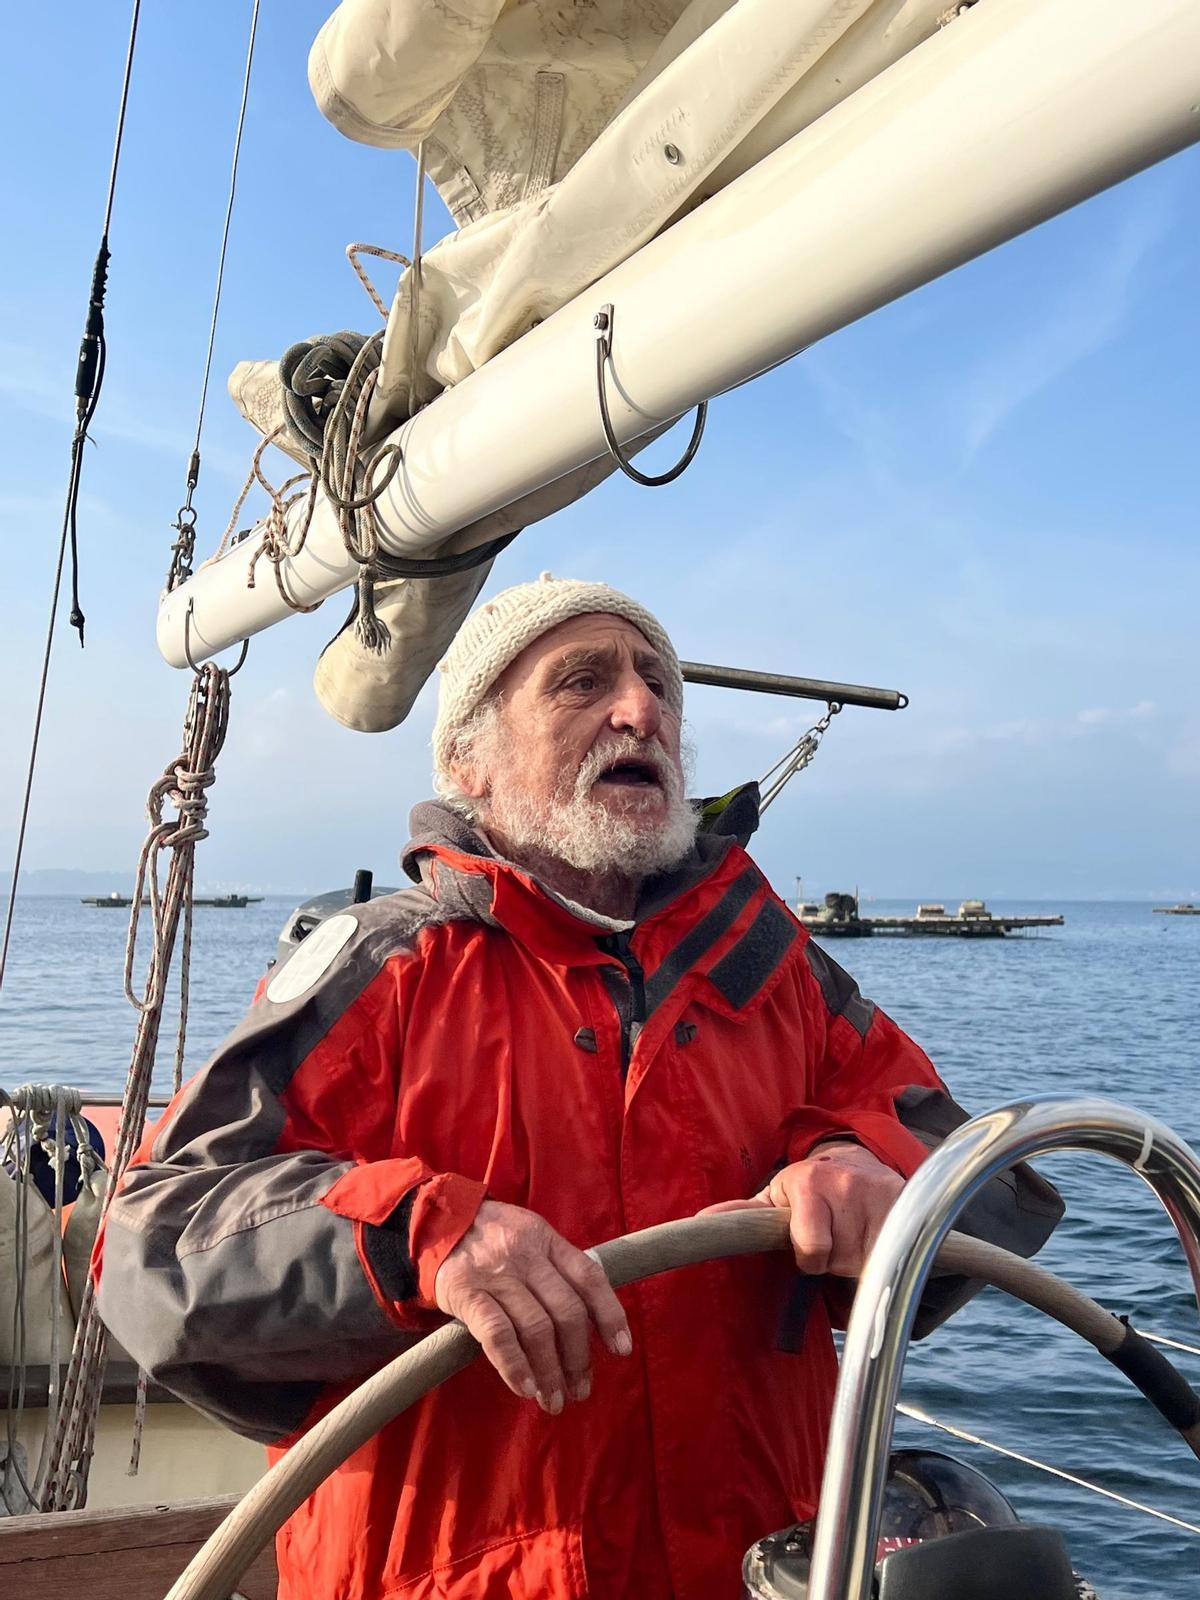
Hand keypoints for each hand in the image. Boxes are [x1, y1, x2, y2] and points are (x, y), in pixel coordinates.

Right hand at [434, 1199, 631, 1412]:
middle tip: (580, 1390)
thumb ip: (556, 1268)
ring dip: (550, 1371)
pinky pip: (497, 1334)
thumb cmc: (489, 1239)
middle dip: (578, 1357)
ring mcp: (497, 1275)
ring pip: (536, 1328)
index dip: (610, 1314)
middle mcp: (526, 1257)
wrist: (433, 1223)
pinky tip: (525, 1387)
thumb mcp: (528, 1237)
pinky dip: (514, 1365)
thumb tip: (592, 1316)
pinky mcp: (467, 1292)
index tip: (622, 1349)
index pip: (589, 1277)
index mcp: (546, 1240)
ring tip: (553, 1400)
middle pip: (566, 1311)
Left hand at [702, 1143, 903, 1274]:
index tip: (810, 1252)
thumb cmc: (809, 1192)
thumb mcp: (778, 1197)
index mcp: (807, 1184)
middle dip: (825, 1262)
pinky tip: (875, 1237)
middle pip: (832, 1263)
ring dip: (852, 1261)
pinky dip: (880, 1259)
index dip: (810, 1253)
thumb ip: (744, 1215)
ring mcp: (878, 1199)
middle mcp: (844, 1187)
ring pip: (859, 1264)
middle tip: (825, 1238)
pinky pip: (891, 1259)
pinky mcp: (906, 1210)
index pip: (811, 1244)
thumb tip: (698, 1222)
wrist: (862, 1165)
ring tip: (848, 1234)